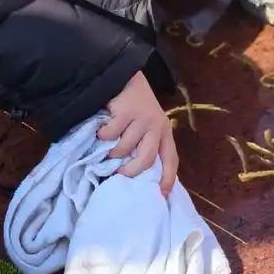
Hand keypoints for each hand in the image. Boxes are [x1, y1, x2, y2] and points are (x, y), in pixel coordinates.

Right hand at [98, 72, 178, 197]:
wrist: (125, 77)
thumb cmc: (135, 107)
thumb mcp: (147, 125)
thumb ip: (146, 144)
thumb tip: (139, 175)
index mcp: (165, 131)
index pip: (171, 159)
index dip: (168, 179)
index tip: (161, 196)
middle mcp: (157, 126)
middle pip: (146, 159)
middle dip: (131, 171)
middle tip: (120, 175)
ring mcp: (142, 118)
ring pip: (123, 148)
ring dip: (111, 151)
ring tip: (107, 146)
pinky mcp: (126, 111)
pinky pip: (110, 135)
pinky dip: (102, 135)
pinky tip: (102, 128)